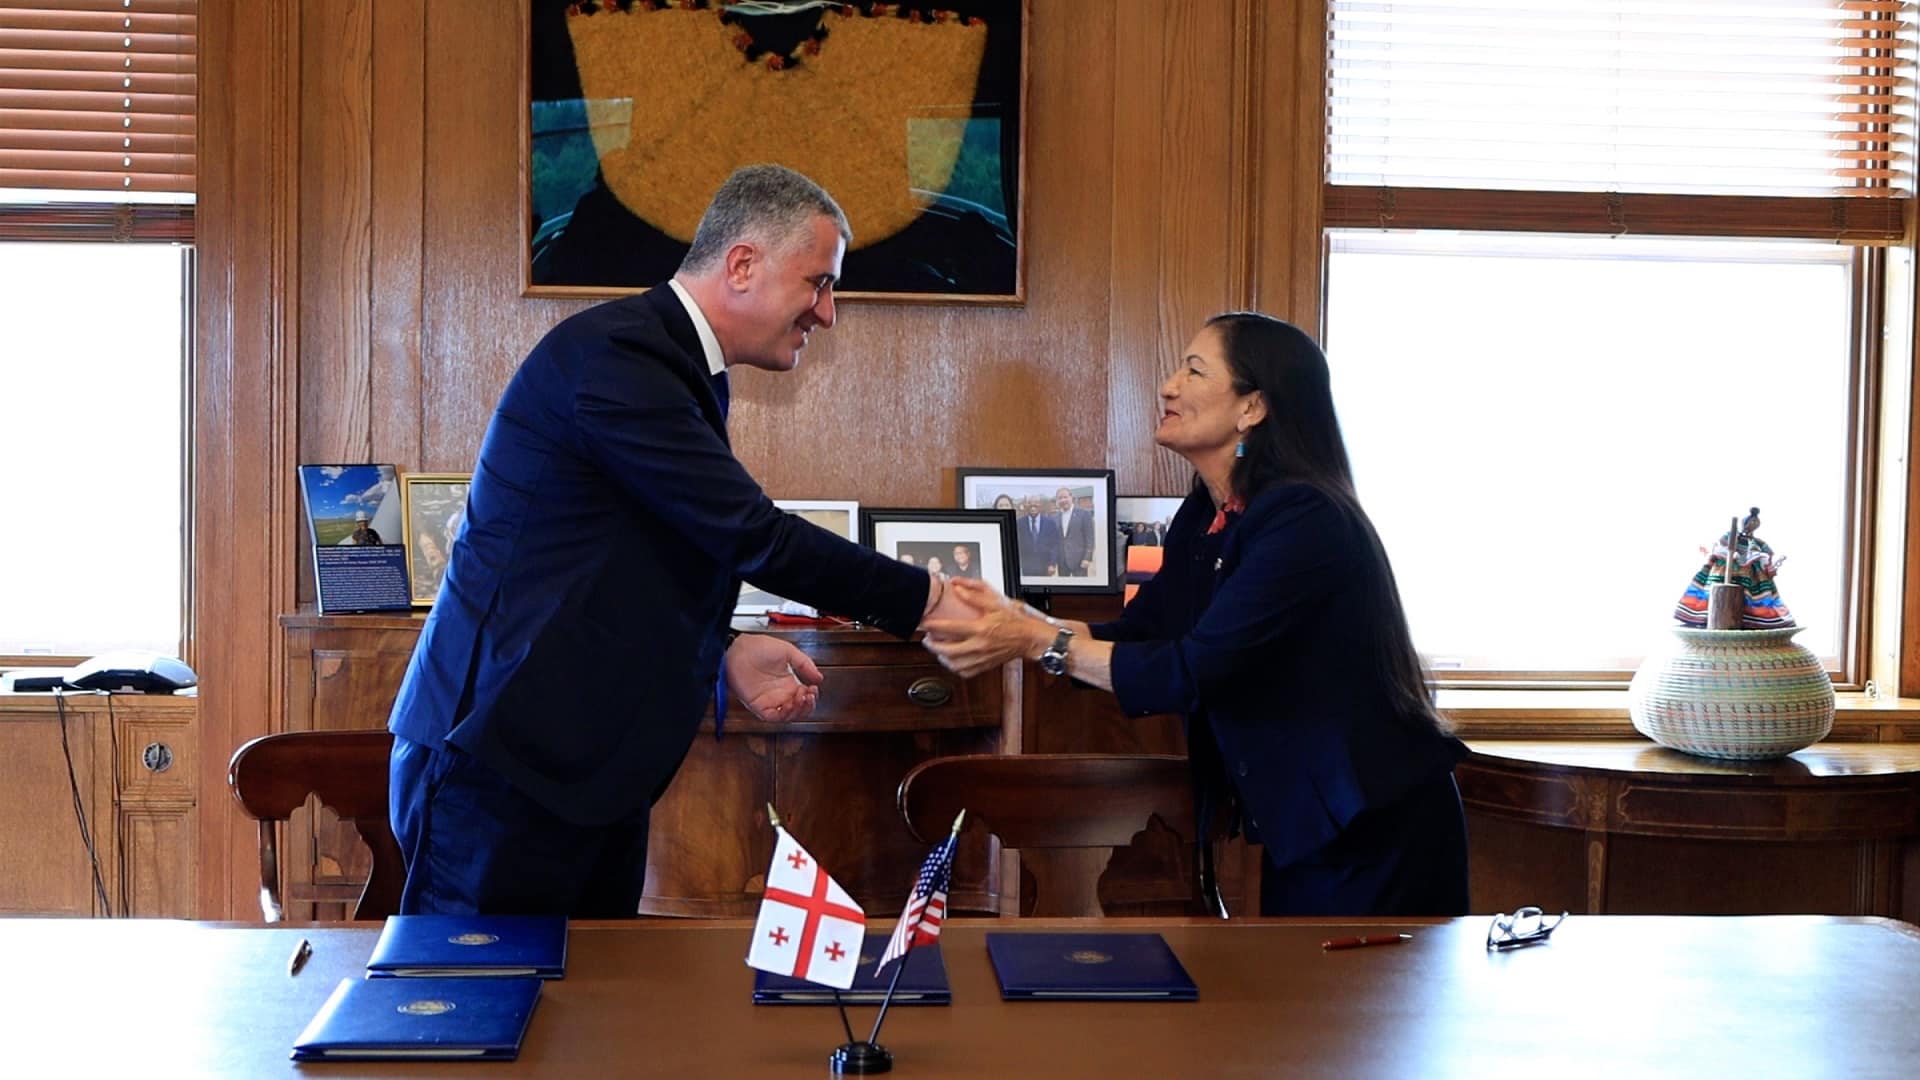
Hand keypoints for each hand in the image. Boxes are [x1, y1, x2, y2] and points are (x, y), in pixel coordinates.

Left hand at [725, 633, 823, 722]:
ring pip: (788, 716)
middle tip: (810, 695)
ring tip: (801, 698)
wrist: (738, 649)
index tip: (814, 689)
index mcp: (788, 683)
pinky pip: (773, 717)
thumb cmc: (758, 647)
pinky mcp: (758, 705)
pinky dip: (783, 714)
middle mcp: (779, 694)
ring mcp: (769, 701)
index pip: (804, 698)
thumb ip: (805, 664)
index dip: (812, 697)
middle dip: (808, 706)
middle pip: (798, 710)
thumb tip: (819, 678)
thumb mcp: (788, 651)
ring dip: (798, 710)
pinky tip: (789, 703)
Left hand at [921, 578, 1052, 678]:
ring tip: (937, 649)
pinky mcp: (985, 666)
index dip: (934, 625)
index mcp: (981, 628)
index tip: (925, 623)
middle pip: (948, 650)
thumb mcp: (995, 602)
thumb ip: (974, 594)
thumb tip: (957, 586)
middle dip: (933, 645)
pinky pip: (965, 672)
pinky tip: (951, 661)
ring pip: (955, 664)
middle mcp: (980, 645)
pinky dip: (954, 668)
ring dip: (941, 657)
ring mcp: (982, 658)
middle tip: (926, 639)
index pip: (952, 628)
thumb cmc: (1014, 621)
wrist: (1029, 638)